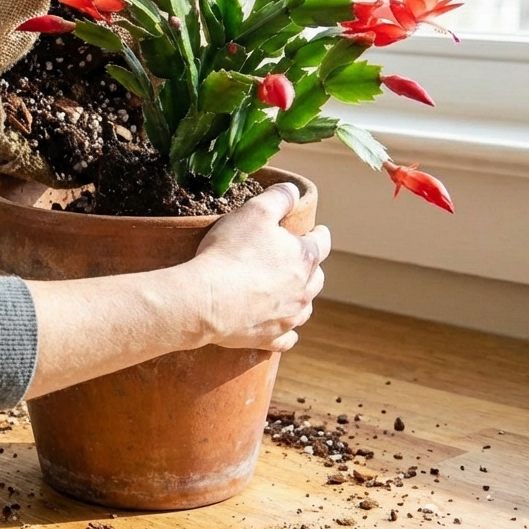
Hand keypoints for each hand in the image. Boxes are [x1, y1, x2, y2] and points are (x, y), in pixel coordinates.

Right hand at [177, 183, 330, 352]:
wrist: (205, 300)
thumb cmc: (230, 253)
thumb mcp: (254, 211)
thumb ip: (279, 197)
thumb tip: (293, 189)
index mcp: (304, 257)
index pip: (322, 242)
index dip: (319, 233)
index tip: (318, 230)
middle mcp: (304, 290)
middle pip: (317, 277)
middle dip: (310, 267)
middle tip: (298, 260)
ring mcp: (288, 317)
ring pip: (305, 308)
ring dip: (301, 299)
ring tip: (290, 292)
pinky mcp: (270, 338)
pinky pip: (287, 339)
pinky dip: (288, 333)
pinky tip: (286, 331)